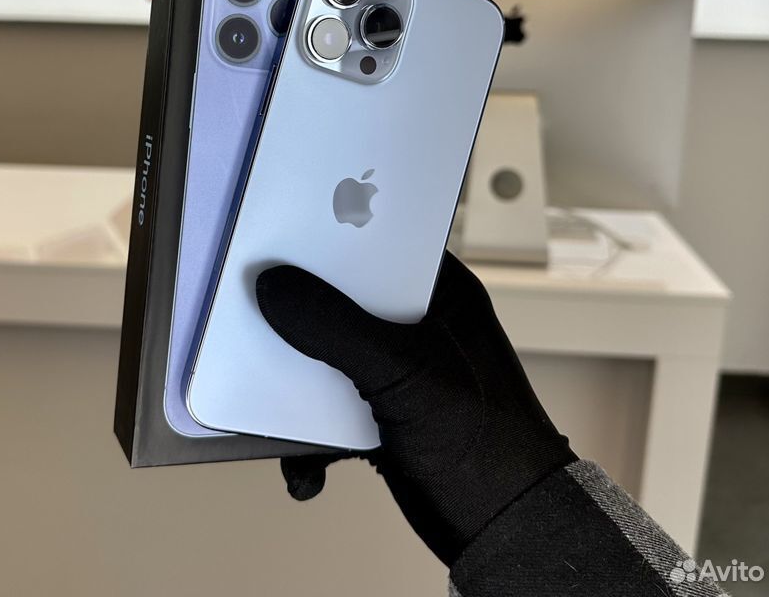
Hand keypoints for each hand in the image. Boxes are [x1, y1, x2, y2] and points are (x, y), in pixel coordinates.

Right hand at [255, 252, 575, 564]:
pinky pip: (327, 408)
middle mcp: (416, 324)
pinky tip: (310, 464)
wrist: (506, 532)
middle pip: (339, 297)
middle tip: (262, 321)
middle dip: (298, 317)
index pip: (377, 241)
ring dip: (297, 387)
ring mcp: (397, 369)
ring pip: (326, 354)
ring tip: (282, 409)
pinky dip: (309, 437)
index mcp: (439, 292)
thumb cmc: (491, 447)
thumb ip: (338, 327)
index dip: (329, 235)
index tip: (280, 236)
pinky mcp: (380, 411)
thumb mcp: (407, 373)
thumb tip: (279, 287)